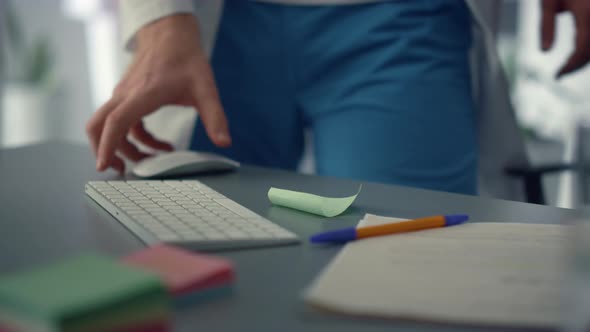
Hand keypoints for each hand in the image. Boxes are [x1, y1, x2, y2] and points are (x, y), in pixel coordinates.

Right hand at [86, 14, 230, 173]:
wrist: (171, 34)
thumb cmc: (186, 58)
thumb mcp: (206, 88)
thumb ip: (215, 116)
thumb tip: (224, 142)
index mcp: (143, 93)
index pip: (117, 122)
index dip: (108, 146)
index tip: (104, 166)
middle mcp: (127, 94)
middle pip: (98, 124)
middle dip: (104, 150)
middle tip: (119, 171)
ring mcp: (124, 95)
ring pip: (109, 125)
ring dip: (124, 147)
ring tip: (148, 161)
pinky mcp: (128, 96)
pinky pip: (124, 122)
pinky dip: (136, 137)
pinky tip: (159, 145)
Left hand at [541, 0, 589, 77]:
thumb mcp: (547, 2)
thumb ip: (545, 25)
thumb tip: (544, 51)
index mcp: (586, 12)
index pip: (582, 48)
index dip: (571, 66)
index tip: (557, 76)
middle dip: (578, 64)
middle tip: (560, 74)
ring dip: (586, 58)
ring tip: (567, 66)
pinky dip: (589, 47)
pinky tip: (576, 54)